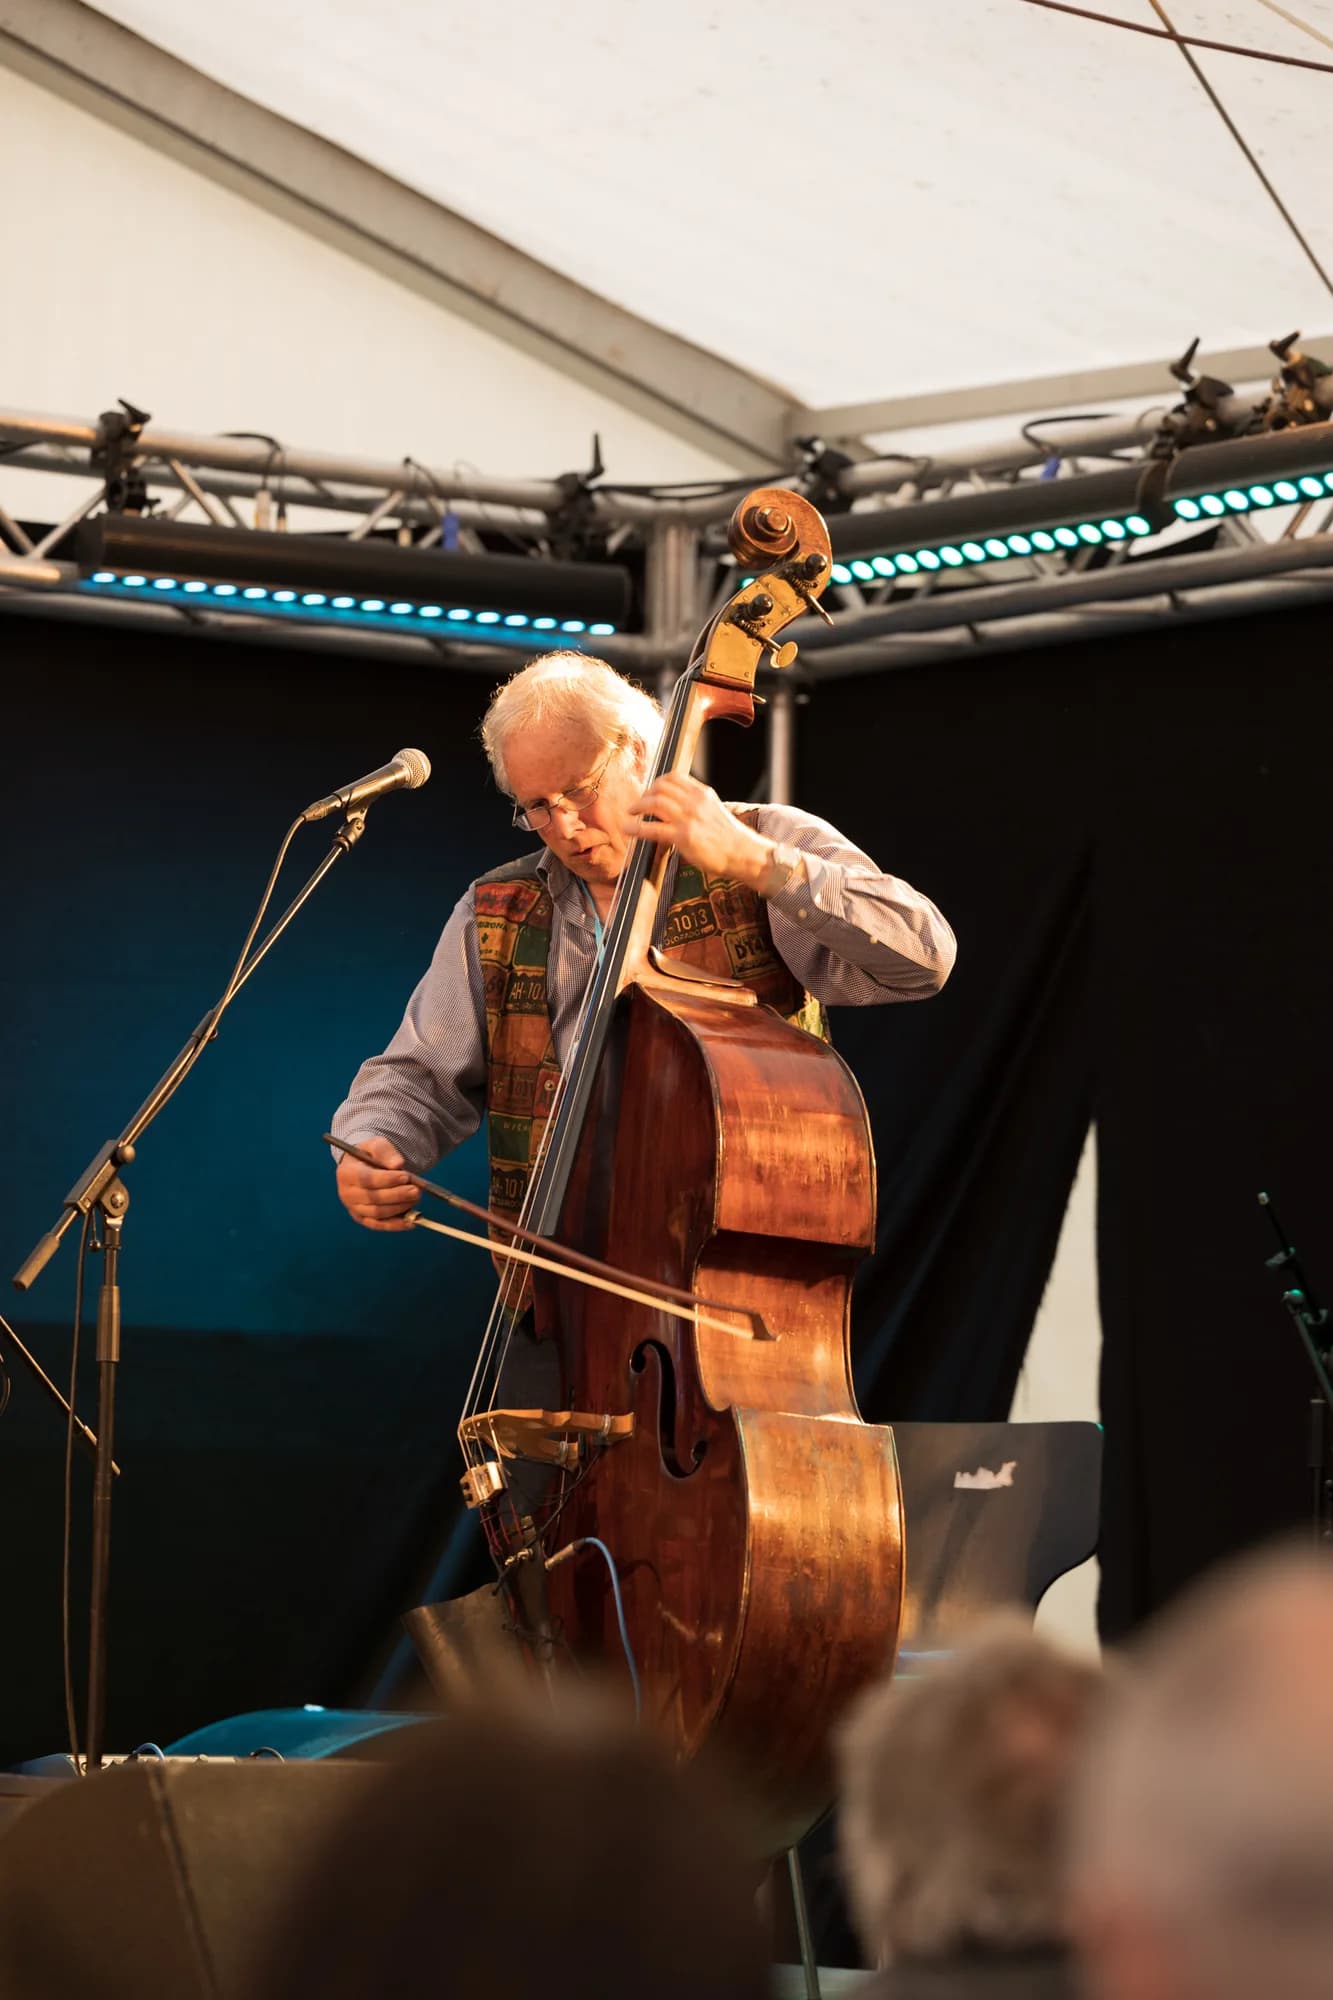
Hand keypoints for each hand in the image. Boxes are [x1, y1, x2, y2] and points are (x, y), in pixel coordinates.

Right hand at [336, 1134, 416, 1231]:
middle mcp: (346, 1194)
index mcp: (346, 1173)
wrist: (363, 1167)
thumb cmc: (370, 1155)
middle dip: (397, 1195)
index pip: (366, 1180)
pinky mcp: (363, 1219)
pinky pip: (379, 1225)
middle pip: (373, 1198)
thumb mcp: (376, 1145)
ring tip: (416, 1198)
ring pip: (378, 1213)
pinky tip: (412, 1222)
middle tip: (416, 1190)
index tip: (406, 1176)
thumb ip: (386, 1152)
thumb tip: (398, 1164)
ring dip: (399, 1207)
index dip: (387, 1180)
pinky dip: (396, 1225)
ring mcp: (354, 1208)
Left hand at [625, 772, 770, 886]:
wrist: (743, 853)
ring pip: (654, 803)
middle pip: (660, 787)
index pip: (673, 777)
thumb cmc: (729, 837)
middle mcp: (694, 801)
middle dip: (644, 794)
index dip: (656, 782)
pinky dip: (636, 828)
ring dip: (638, 807)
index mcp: (702, 793)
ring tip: (631, 814)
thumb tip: (676, 804)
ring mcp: (688, 818)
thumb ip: (697, 804)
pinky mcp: (683, 836)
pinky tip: (628, 829)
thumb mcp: (714, 810)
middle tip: (637, 805)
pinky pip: (653, 829)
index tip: (650, 791)